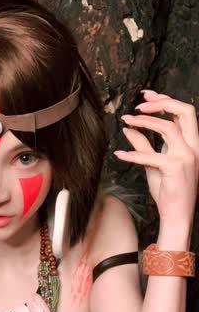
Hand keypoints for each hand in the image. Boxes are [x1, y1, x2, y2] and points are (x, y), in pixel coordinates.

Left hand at [114, 90, 198, 225]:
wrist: (176, 215)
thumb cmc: (168, 192)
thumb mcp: (154, 164)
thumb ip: (144, 146)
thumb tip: (129, 129)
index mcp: (192, 144)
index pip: (184, 113)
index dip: (165, 100)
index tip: (146, 95)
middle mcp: (193, 147)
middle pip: (185, 111)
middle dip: (162, 102)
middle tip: (140, 104)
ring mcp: (186, 157)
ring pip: (168, 127)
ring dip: (145, 122)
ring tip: (128, 122)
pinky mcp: (175, 168)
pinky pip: (151, 155)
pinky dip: (134, 154)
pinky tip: (120, 154)